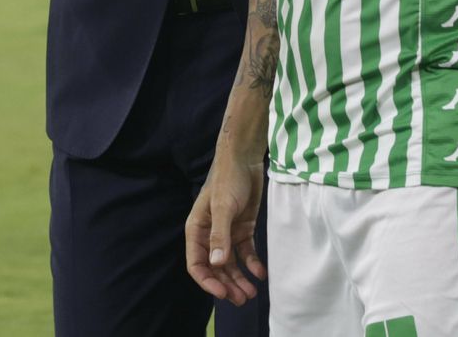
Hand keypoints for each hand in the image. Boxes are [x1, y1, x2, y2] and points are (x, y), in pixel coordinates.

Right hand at [185, 154, 266, 305]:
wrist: (244, 158)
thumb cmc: (227, 179)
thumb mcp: (223, 207)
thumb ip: (220, 235)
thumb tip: (217, 264)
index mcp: (197, 230)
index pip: (197, 264)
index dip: (208, 281)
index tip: (222, 294)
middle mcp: (210, 235)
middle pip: (216, 268)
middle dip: (227, 284)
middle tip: (241, 299)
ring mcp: (227, 232)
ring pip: (231, 263)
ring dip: (239, 279)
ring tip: (251, 293)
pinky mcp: (243, 228)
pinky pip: (246, 252)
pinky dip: (252, 264)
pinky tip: (261, 273)